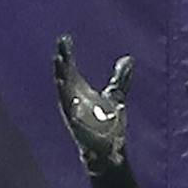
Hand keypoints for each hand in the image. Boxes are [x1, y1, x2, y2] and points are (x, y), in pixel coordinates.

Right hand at [54, 36, 132, 173]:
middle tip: (59, 49)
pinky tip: (69, 92)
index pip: (70, 67)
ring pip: (63, 93)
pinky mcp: (77, 126)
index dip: (66, 53)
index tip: (64, 39)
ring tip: (59, 66)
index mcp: (79, 90)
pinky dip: (69, 103)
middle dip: (61, 64)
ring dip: (61, 80)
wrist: (108, 149)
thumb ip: (121, 77)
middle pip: (64, 77)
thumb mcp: (116, 94)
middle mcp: (72, 99)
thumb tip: (129, 58)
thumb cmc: (108, 123)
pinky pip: (71, 113)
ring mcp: (73, 112)